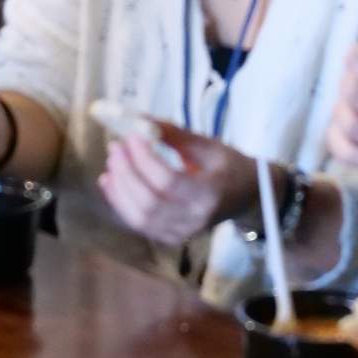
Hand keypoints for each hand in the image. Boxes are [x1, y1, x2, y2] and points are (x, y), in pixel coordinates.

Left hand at [97, 118, 258, 246]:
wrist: (248, 197)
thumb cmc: (230, 166)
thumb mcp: (207, 144)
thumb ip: (172, 134)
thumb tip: (136, 120)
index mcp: (209, 194)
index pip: (168, 180)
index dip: (144, 158)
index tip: (132, 135)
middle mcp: (194, 220)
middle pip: (149, 201)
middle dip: (126, 172)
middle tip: (116, 146)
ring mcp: (181, 234)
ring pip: (139, 217)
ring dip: (119, 187)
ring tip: (112, 160)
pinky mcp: (170, 238)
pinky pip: (138, 223)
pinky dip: (119, 202)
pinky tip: (109, 181)